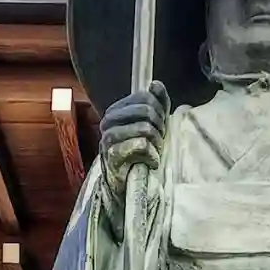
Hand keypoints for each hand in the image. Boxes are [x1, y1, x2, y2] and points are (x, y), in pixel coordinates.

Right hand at [99, 80, 169, 223]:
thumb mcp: (151, 126)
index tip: (160, 126)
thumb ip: (156, 103)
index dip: (160, 111)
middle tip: (159, 141)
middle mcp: (108, 122)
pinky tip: (151, 162)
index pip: (145, 98)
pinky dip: (152, 156)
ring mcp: (109, 139)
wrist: (125, 186)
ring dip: (157, 143)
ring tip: (155, 152)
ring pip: (145, 128)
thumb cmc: (138, 154)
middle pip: (146, 111)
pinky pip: (141, 146)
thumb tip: (156, 84)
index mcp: (116, 111)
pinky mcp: (113, 157)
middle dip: (160, 127)